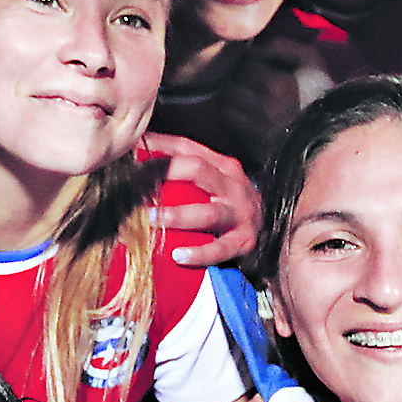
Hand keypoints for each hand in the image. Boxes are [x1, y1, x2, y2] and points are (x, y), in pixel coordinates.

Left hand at [139, 133, 259, 266]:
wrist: (270, 228)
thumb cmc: (227, 202)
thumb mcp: (210, 179)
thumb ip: (180, 169)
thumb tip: (137, 156)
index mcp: (221, 165)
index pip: (187, 147)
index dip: (158, 145)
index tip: (130, 149)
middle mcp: (233, 185)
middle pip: (198, 171)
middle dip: (164, 173)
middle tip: (135, 183)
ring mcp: (241, 213)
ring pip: (206, 213)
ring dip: (175, 216)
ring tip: (149, 221)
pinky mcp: (244, 240)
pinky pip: (219, 248)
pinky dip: (198, 253)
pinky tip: (178, 256)